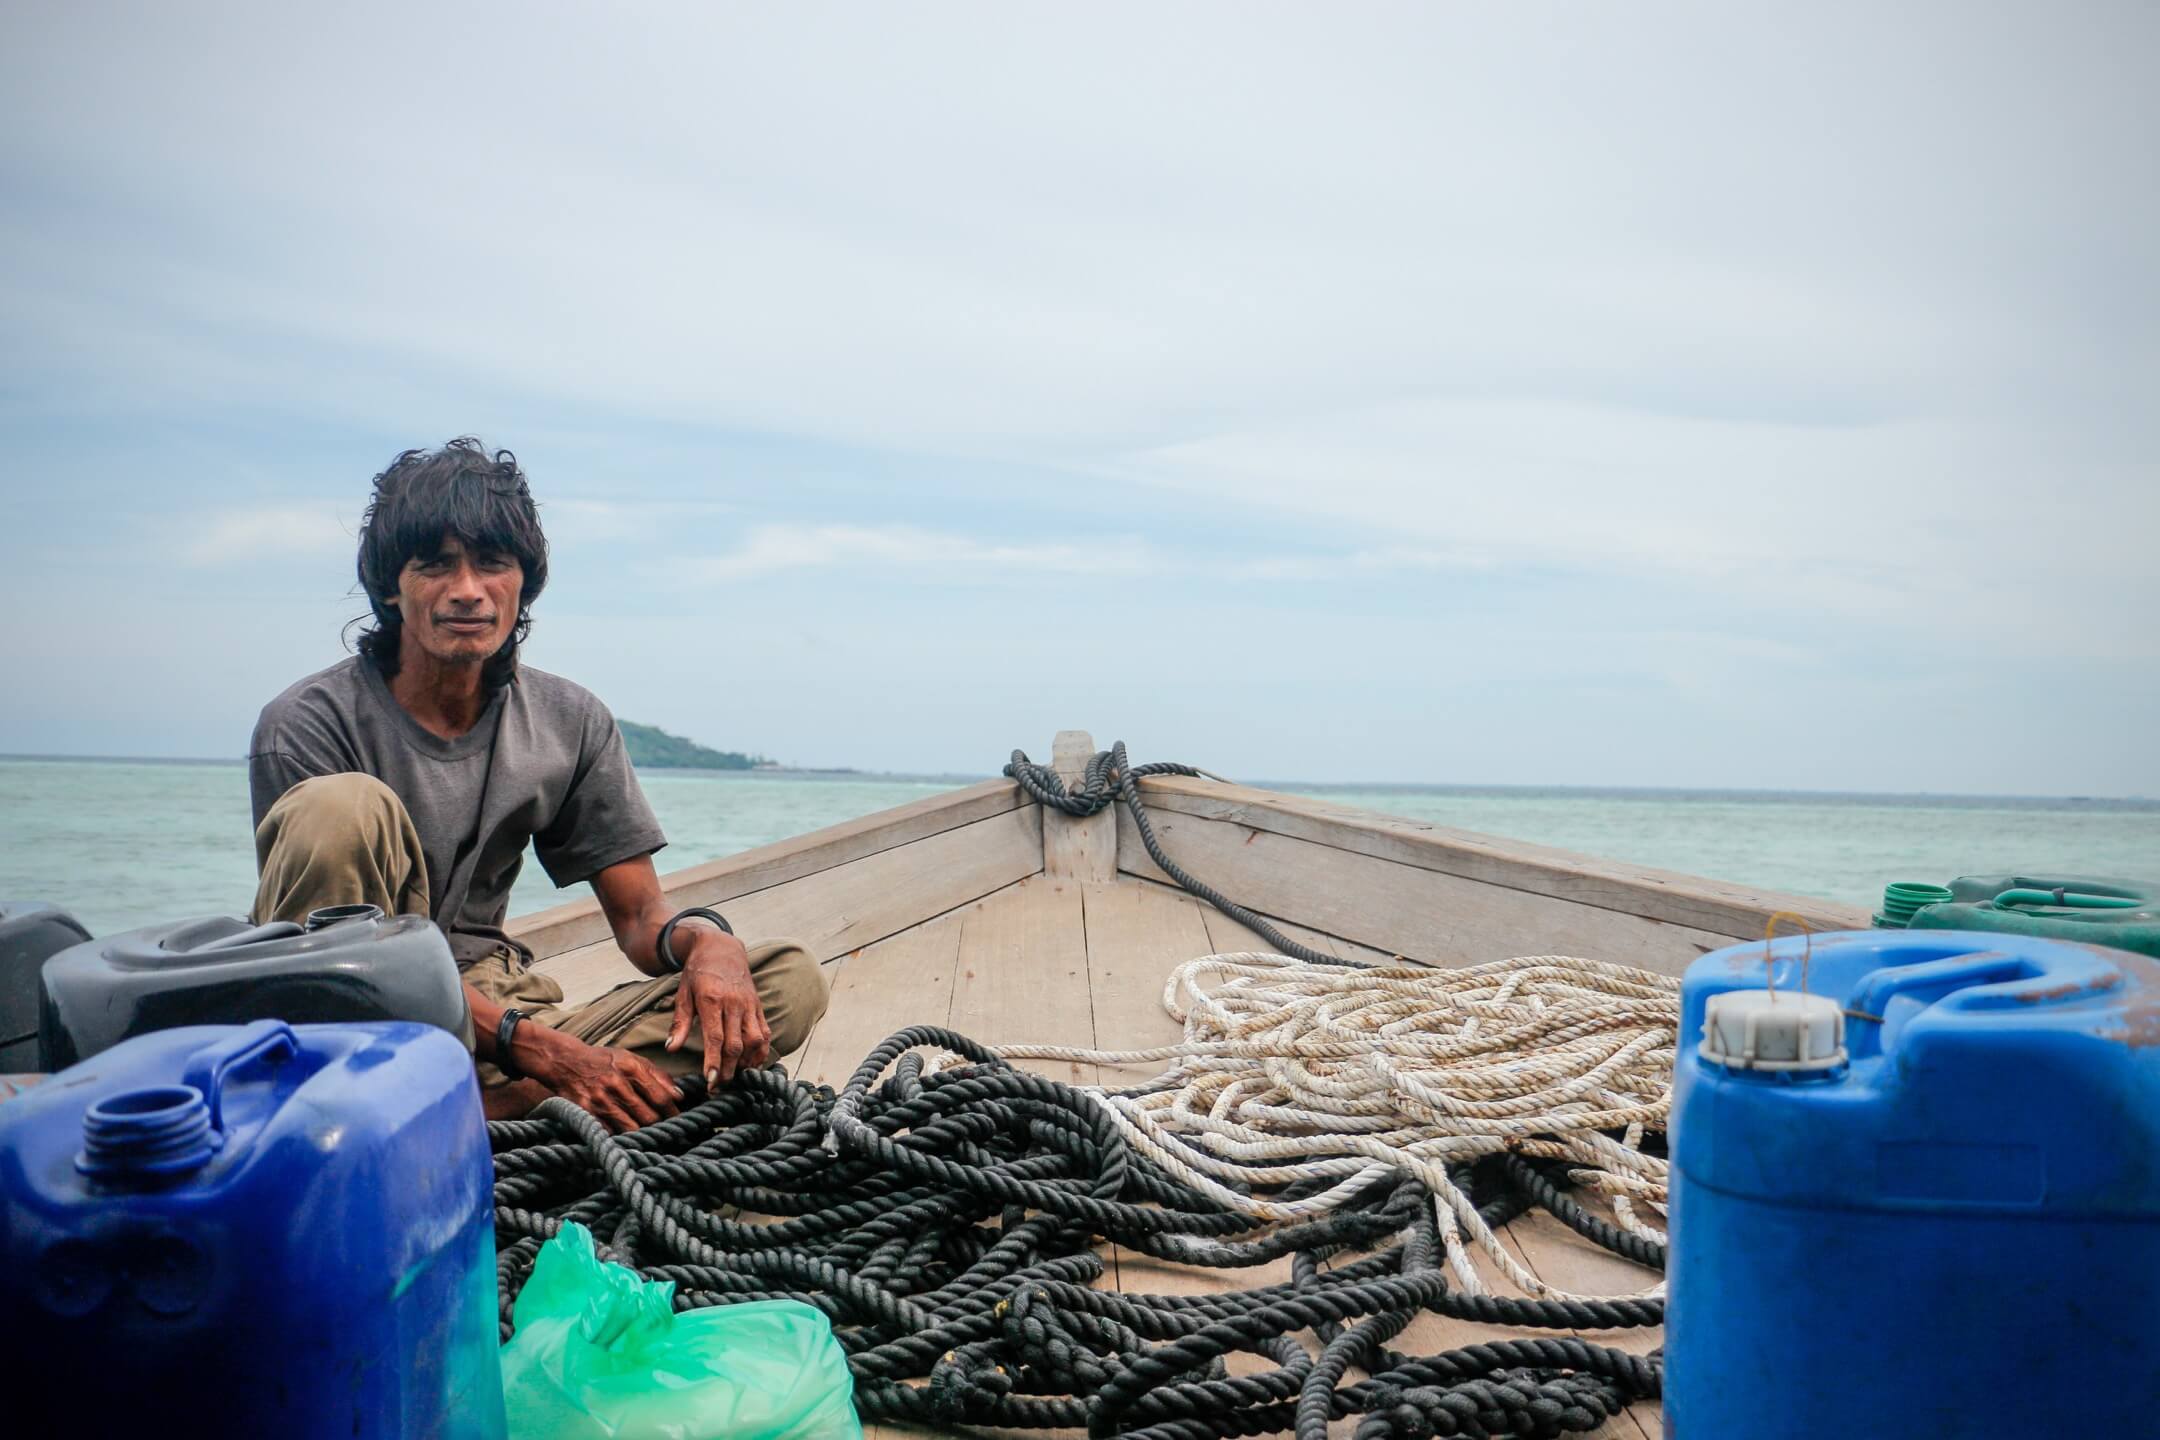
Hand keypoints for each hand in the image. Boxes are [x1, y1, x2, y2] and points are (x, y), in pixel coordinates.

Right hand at [532, 1032, 681, 1131]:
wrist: (565, 1062)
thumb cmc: (604, 1062)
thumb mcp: (631, 1059)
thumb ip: (657, 1075)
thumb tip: (679, 1096)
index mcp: (630, 1068)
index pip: (660, 1097)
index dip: (672, 1112)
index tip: (677, 1119)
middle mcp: (616, 1084)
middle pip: (648, 1116)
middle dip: (659, 1125)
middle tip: (665, 1131)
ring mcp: (599, 1100)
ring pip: (631, 1128)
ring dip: (642, 1134)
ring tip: (648, 1136)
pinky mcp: (586, 1114)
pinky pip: (610, 1133)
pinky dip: (620, 1137)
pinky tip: (626, 1137)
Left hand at [666, 926, 771, 1085]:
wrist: (721, 948)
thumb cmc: (697, 973)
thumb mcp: (683, 994)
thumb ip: (680, 1023)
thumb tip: (671, 1049)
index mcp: (712, 999)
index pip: (715, 1037)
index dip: (714, 1062)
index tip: (710, 1081)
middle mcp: (734, 1003)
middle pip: (736, 1044)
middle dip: (728, 1069)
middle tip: (719, 1088)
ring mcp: (749, 1004)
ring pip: (754, 1040)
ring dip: (747, 1062)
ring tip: (736, 1077)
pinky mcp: (758, 1005)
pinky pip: (764, 1031)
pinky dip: (761, 1050)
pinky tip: (752, 1064)